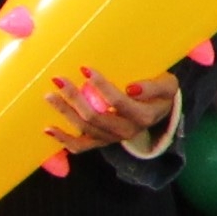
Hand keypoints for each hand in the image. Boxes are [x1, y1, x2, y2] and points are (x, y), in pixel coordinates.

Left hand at [40, 68, 178, 154]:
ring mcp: (112, 138)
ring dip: (65, 112)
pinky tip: (49, 128)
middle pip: (95, 116)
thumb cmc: (160, 92)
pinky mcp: (102, 142)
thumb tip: (131, 89)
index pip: (118, 101)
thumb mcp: (167, 85)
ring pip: (84, 129)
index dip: (101, 86)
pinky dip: (64, 139)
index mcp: (143, 116)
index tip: (85, 69)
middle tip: (59, 80)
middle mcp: (127, 131)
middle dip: (75, 98)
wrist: (159, 109)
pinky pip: (80, 146)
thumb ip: (153, 87)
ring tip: (50, 95)